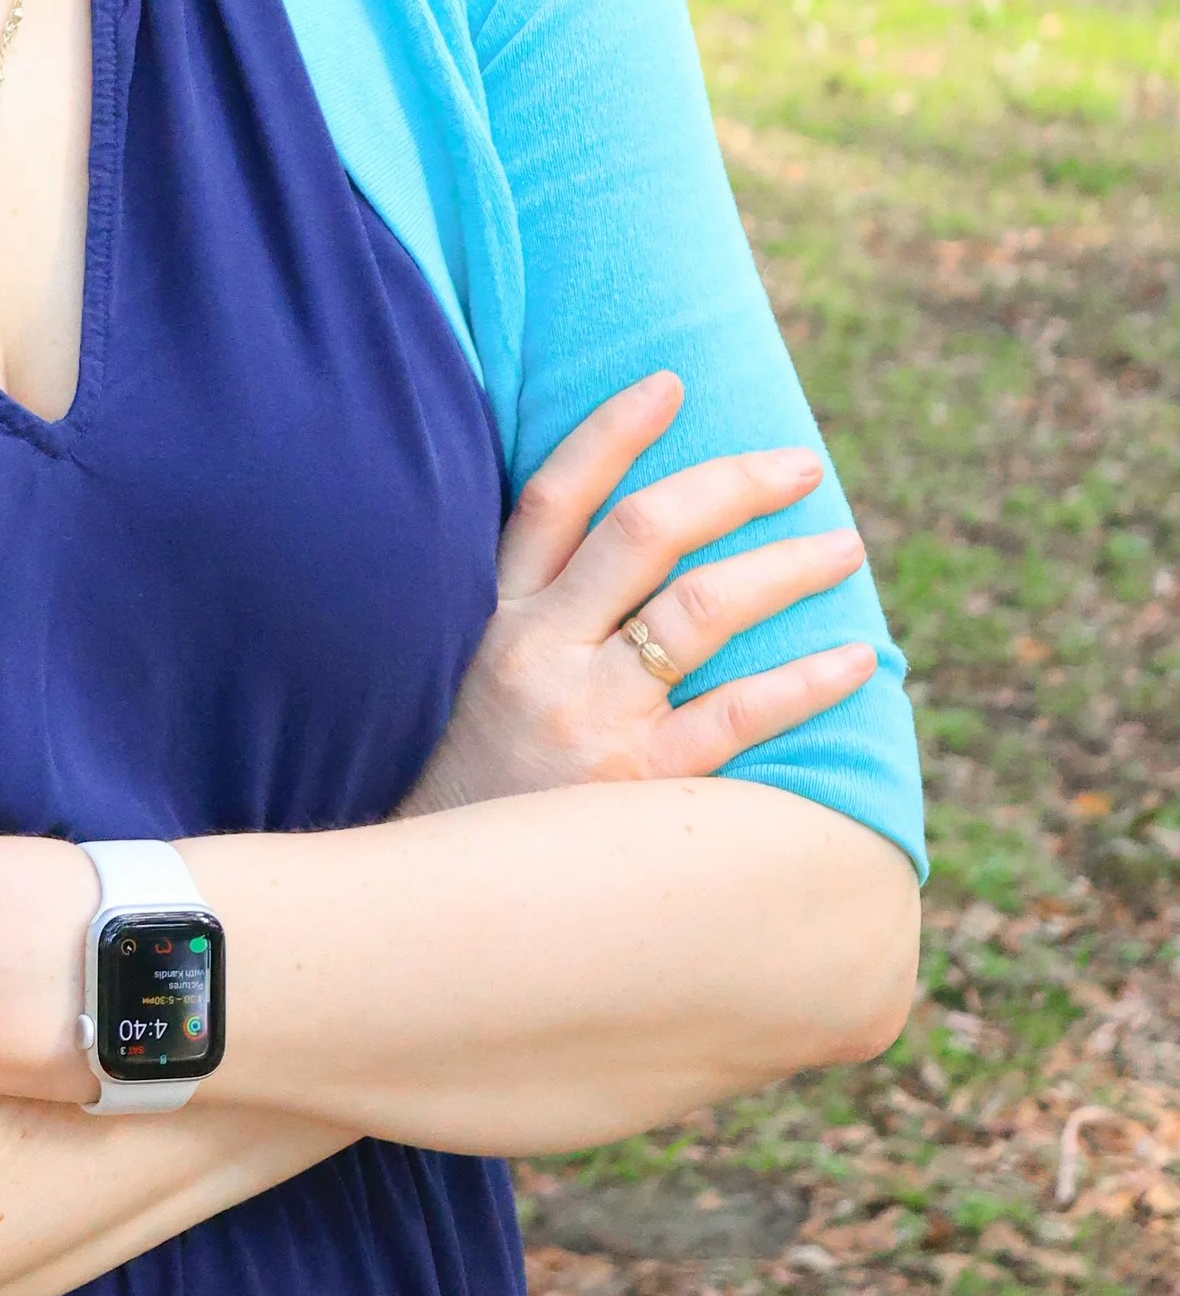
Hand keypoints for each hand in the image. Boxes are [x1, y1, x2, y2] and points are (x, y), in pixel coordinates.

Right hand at [393, 372, 876, 819]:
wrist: (440, 912)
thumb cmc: (474, 792)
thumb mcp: (475, 685)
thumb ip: (536, 623)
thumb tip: (621, 561)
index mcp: (499, 618)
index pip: (553, 496)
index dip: (612, 431)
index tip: (670, 383)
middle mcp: (543, 651)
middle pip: (645, 531)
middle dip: (731, 483)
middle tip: (801, 464)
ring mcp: (593, 716)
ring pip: (702, 607)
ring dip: (785, 566)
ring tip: (843, 546)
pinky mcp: (638, 786)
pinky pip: (738, 715)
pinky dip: (805, 681)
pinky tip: (856, 661)